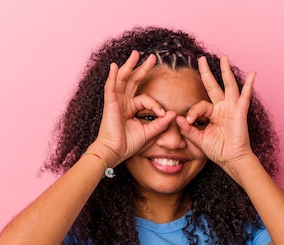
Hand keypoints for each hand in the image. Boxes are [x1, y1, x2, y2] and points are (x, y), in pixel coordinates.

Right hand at [89, 51, 175, 165]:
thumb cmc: (128, 144)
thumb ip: (160, 123)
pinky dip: (113, 76)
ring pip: (123, 79)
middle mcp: (123, 102)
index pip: (146, 99)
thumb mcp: (149, 132)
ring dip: (129, 66)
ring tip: (136, 54)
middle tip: (152, 57)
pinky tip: (115, 66)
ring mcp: (116, 101)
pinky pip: (111, 87)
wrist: (115, 152)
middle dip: (142, 68)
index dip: (156, 105)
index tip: (162, 114)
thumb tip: (173, 113)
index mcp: (131, 108)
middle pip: (133, 81)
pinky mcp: (110, 103)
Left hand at [177, 55, 256, 174]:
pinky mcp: (240, 112)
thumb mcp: (198, 139)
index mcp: (211, 114)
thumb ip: (188, 129)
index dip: (194, 112)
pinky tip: (253, 74)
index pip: (200, 105)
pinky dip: (249, 85)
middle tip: (201, 59)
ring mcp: (231, 108)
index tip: (191, 121)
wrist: (230, 159)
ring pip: (228, 86)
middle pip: (213, 86)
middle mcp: (221, 108)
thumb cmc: (217, 150)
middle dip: (207, 72)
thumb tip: (178, 118)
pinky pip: (245, 97)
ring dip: (226, 71)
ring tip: (224, 58)